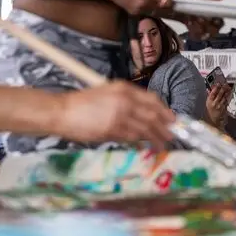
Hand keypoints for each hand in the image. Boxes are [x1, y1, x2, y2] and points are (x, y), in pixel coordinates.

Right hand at [59, 81, 174, 149]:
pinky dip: (140, 142)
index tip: (172, 119)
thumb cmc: (83, 102)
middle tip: (172, 135)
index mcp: (125, 89)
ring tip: (163, 144)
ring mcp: (119, 115)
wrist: (63, 111)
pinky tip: (144, 146)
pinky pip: (131, 138)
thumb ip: (127, 101)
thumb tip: (146, 115)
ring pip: (144, 129)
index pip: (152, 99)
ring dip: (156, 138)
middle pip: (152, 115)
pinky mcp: (112, 129)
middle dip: (165, 127)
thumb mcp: (108, 93)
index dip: (165, 111)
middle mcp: (125, 100)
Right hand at [107, 0, 172, 15]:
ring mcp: (139, 9)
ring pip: (155, 13)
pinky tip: (149, 7)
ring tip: (161, 7)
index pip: (166, 1)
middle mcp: (144, 2)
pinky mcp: (134, 14)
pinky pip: (147, 13)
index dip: (170, 2)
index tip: (172, 2)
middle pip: (162, 10)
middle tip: (171, 7)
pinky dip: (150, 11)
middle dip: (167, 9)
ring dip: (160, 11)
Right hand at [205, 83, 231, 125]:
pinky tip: (229, 93)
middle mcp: (214, 103)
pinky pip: (227, 100)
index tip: (218, 83)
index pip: (213, 93)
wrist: (214, 121)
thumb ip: (209, 96)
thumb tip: (209, 89)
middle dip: (223, 88)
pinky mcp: (225, 107)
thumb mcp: (207, 104)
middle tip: (225, 83)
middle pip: (220, 94)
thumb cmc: (210, 112)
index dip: (216, 87)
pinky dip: (228, 96)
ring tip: (228, 87)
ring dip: (226, 91)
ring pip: (224, 96)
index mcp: (209, 102)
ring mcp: (220, 105)